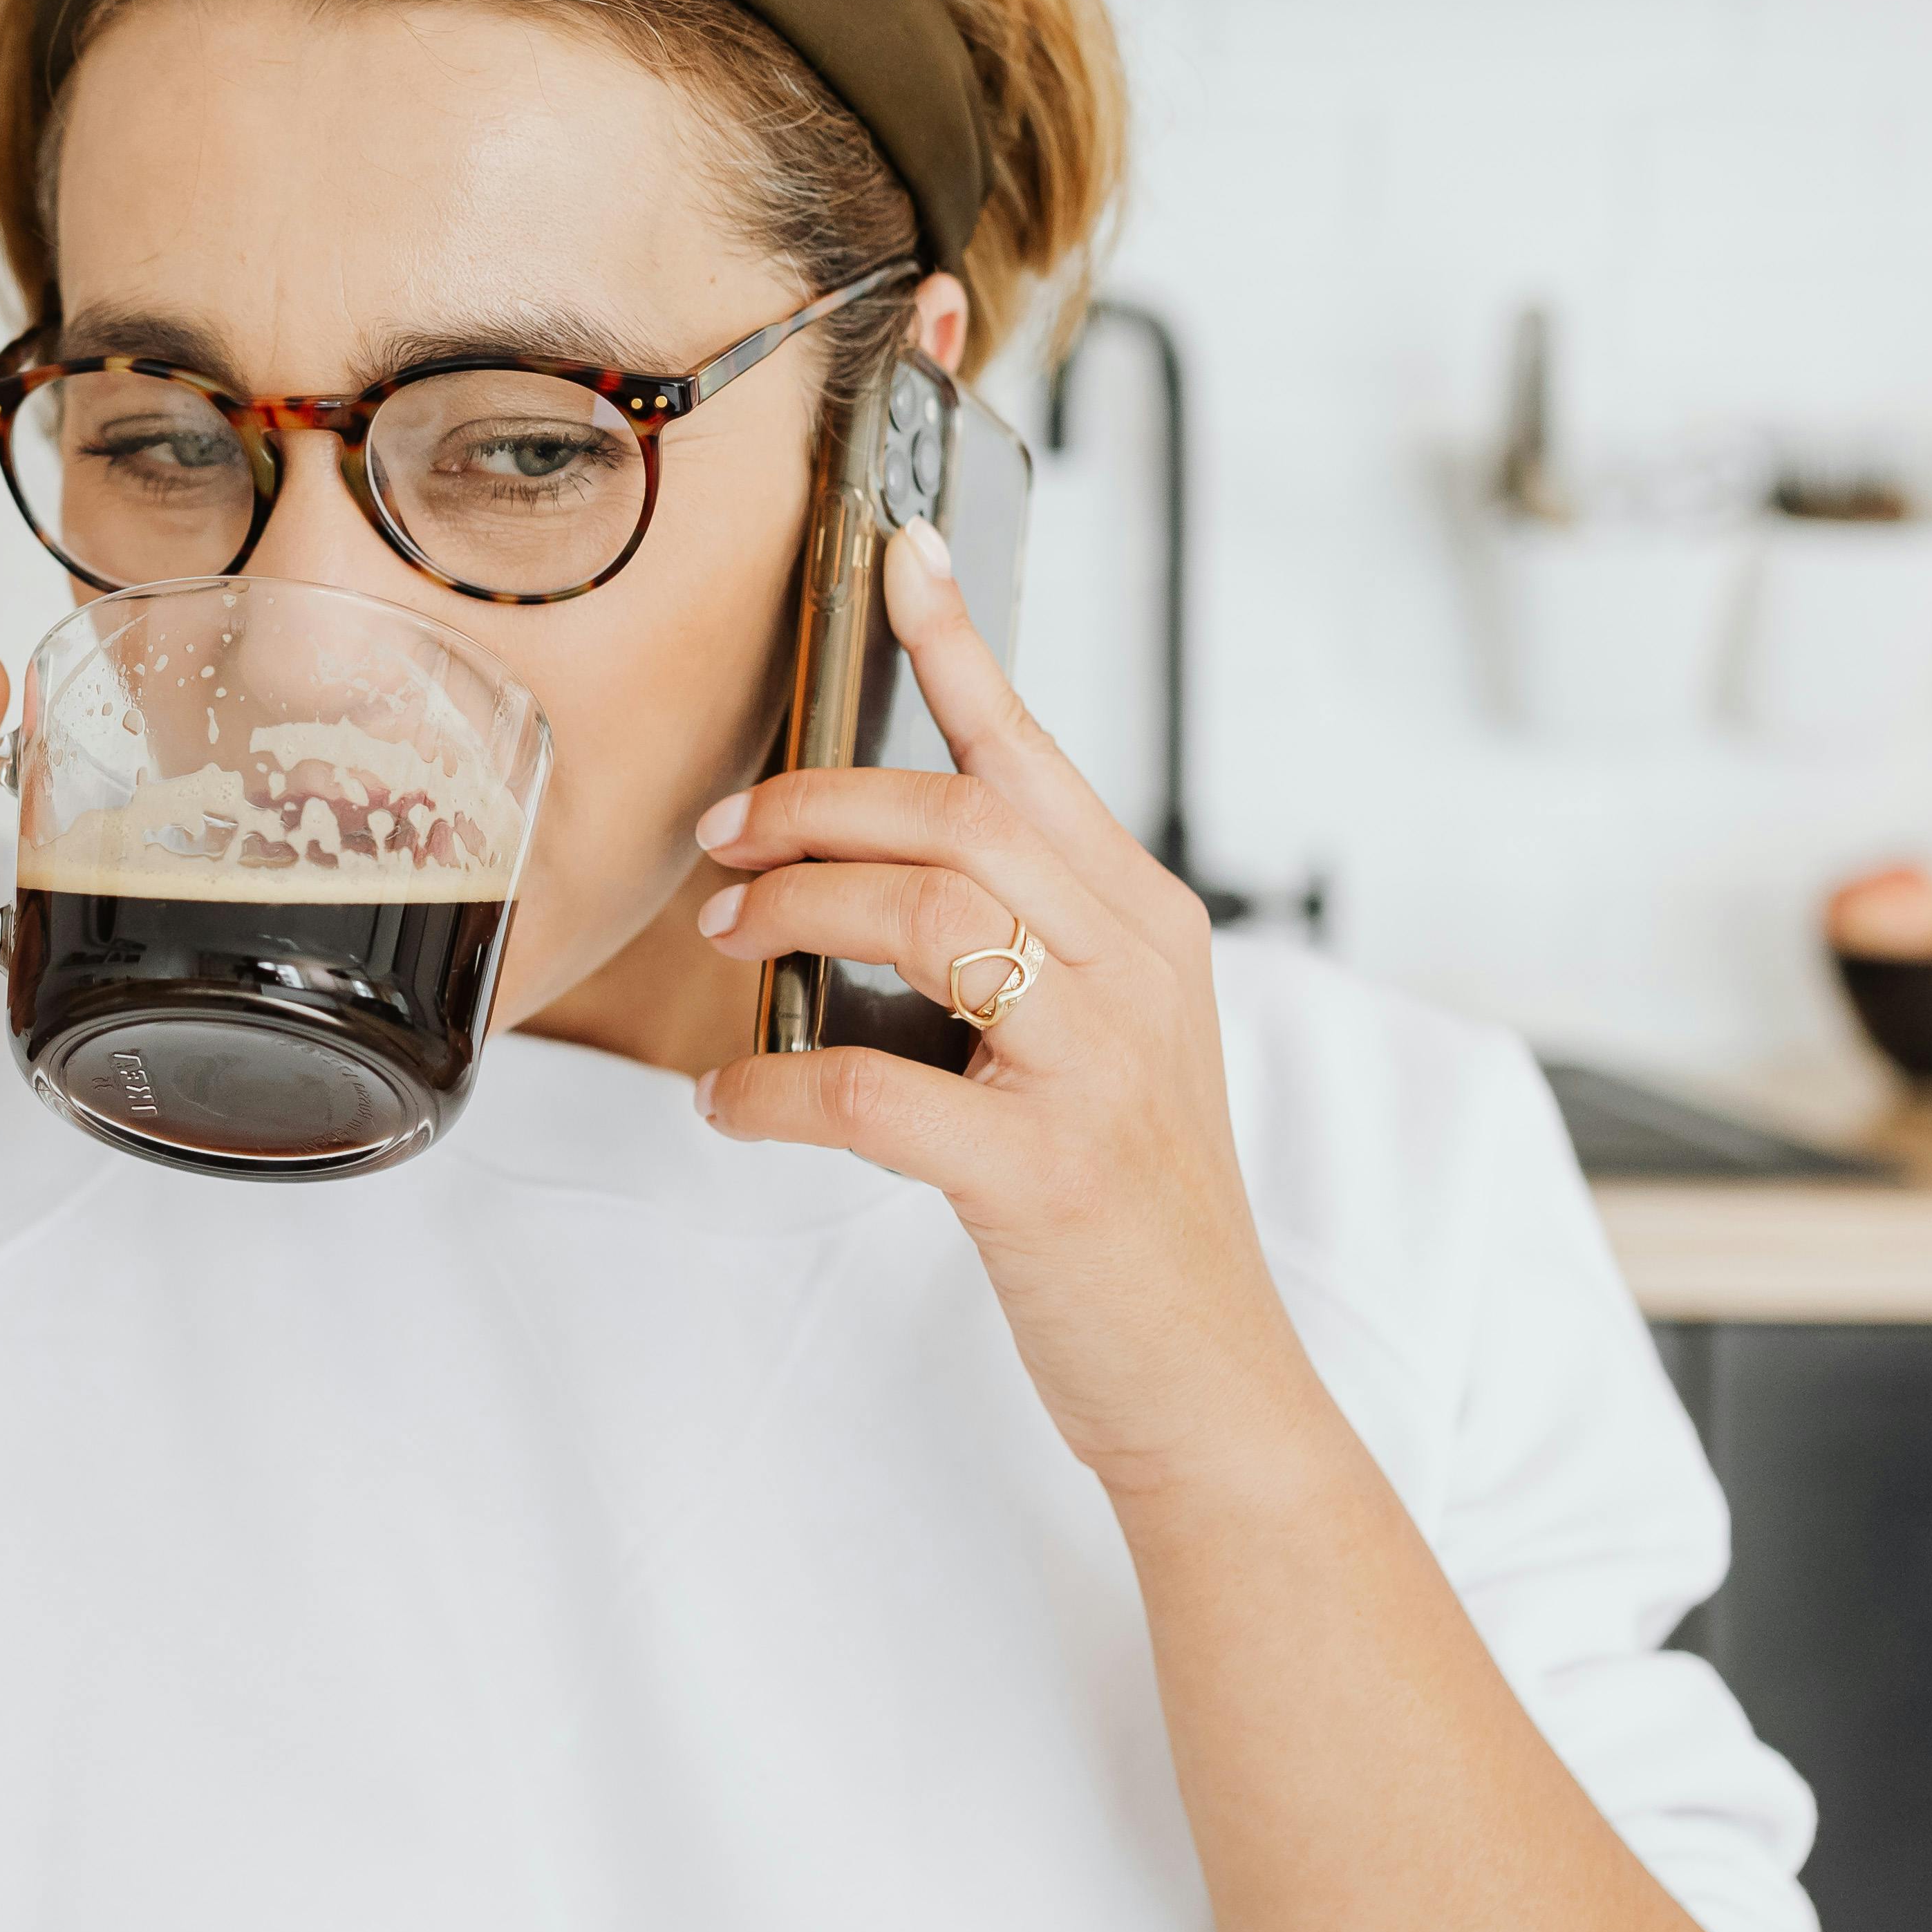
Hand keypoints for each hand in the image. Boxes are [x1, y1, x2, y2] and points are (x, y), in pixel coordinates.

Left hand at [688, 529, 1312, 1496]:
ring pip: (924, 916)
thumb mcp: (1098, 1044)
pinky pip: (869, 1089)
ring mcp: (1098, 1069)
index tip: (898, 553)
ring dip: (793, 913)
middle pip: (955, 818)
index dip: (960, 646)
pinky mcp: (1044, 1174)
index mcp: (1148, 924)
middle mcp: (1137, 971)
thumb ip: (1021, 947)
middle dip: (814, 809)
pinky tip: (730, 1099)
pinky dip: (772, 1085)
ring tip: (726, 944)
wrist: (1207, 1378)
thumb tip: (867, 875)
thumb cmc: (1124, 1208)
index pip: (1035, 753)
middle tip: (724, 847)